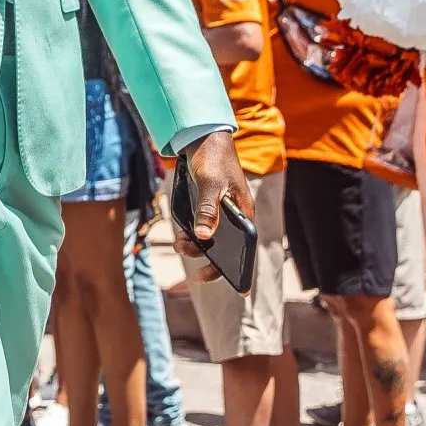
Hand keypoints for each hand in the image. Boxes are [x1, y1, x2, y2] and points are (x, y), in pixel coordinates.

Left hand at [171, 131, 252, 285]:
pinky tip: (181, 235)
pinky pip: (203, 229)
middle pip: (225, 248)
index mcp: (245, 214)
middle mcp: (236, 217)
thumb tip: (204, 238)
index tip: (236, 288)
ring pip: (211, 240)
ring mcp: (222, 213)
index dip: (238, 270)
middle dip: (205, 257)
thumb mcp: (210, 184)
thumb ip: (207, 210)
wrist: (203, 137)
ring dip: (195, 246)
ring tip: (179, 244)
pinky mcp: (210, 208)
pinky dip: (192, 235)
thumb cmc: (213, 159)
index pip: (244, 250)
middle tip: (184, 251)